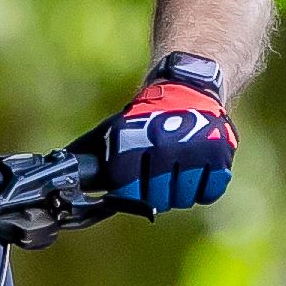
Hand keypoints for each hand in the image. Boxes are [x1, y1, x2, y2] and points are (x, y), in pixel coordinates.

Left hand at [89, 58, 234, 213]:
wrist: (188, 86)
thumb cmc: (146, 116)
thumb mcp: (116, 129)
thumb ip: (93, 155)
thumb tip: (65, 175)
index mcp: (134, 141)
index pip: (127, 190)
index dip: (129, 194)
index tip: (132, 187)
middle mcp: (163, 147)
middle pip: (157, 199)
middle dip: (156, 194)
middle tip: (158, 179)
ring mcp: (194, 152)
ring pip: (183, 199)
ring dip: (179, 192)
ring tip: (178, 172)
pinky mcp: (220, 156)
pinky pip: (208, 193)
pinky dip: (203, 189)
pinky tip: (197, 172)